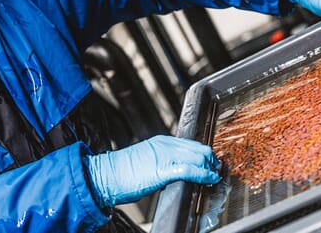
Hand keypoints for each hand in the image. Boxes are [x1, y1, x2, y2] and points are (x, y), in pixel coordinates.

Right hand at [84, 135, 220, 206]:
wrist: (106, 176)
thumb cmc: (123, 172)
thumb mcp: (148, 161)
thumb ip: (164, 162)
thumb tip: (178, 171)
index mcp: (162, 142)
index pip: (193, 144)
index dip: (205, 156)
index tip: (211, 166)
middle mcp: (166, 145)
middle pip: (200, 149)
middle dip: (211, 162)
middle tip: (215, 173)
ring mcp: (164, 156)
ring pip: (199, 156)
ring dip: (210, 168)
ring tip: (212, 177)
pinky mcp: (163, 170)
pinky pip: (190, 169)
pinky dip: (204, 174)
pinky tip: (209, 179)